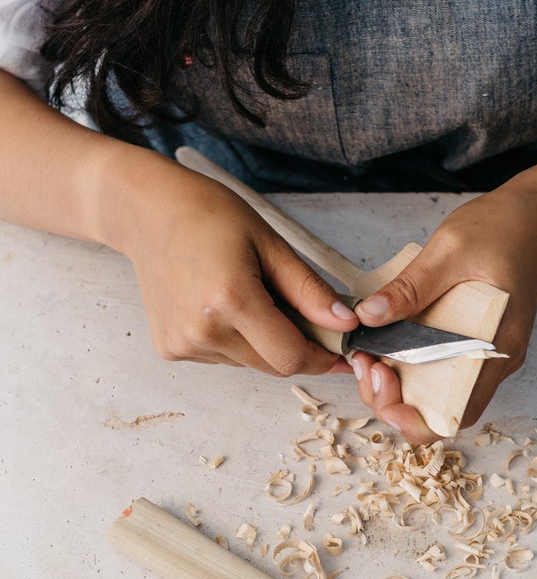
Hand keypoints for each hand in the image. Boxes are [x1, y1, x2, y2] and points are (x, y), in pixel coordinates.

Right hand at [114, 157, 358, 372]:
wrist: (148, 212)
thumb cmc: (208, 215)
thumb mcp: (270, 243)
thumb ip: (309, 290)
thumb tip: (345, 324)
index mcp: (230, 300)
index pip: (291, 357)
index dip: (321, 357)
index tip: (337, 350)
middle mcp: (202, 330)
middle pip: (272, 365)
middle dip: (295, 347)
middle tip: (297, 312)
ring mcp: (182, 344)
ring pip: (249, 363)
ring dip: (263, 342)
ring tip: (248, 295)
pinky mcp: (170, 349)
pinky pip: (223, 358)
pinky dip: (235, 340)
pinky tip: (221, 305)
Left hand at [348, 181, 536, 439]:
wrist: (530, 217)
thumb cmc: (501, 230)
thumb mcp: (448, 251)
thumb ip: (409, 288)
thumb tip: (369, 316)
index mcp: (497, 346)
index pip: (457, 414)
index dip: (414, 418)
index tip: (380, 383)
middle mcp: (494, 361)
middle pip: (439, 412)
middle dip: (393, 400)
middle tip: (364, 362)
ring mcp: (484, 355)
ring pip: (436, 396)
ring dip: (397, 387)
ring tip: (368, 355)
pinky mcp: (472, 343)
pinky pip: (438, 372)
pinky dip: (408, 369)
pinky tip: (386, 346)